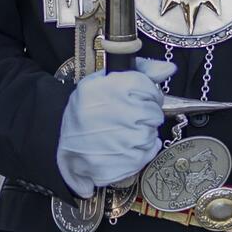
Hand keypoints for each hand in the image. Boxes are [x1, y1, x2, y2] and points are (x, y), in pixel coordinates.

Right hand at [56, 58, 175, 196]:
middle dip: (144, 112)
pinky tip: (123, 145)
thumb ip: (139, 71)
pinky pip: (149, 150)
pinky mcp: (128, 162)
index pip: (148, 87)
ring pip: (152, 131)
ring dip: (142, 131)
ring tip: (120, 131)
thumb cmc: (83, 112)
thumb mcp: (100, 82)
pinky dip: (140, 148)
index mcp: (111, 88)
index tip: (136, 96)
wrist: (62, 146)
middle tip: (126, 115)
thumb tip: (169, 69)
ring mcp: (125, 140)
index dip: (145, 92)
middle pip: (153, 111)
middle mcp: (120, 113)